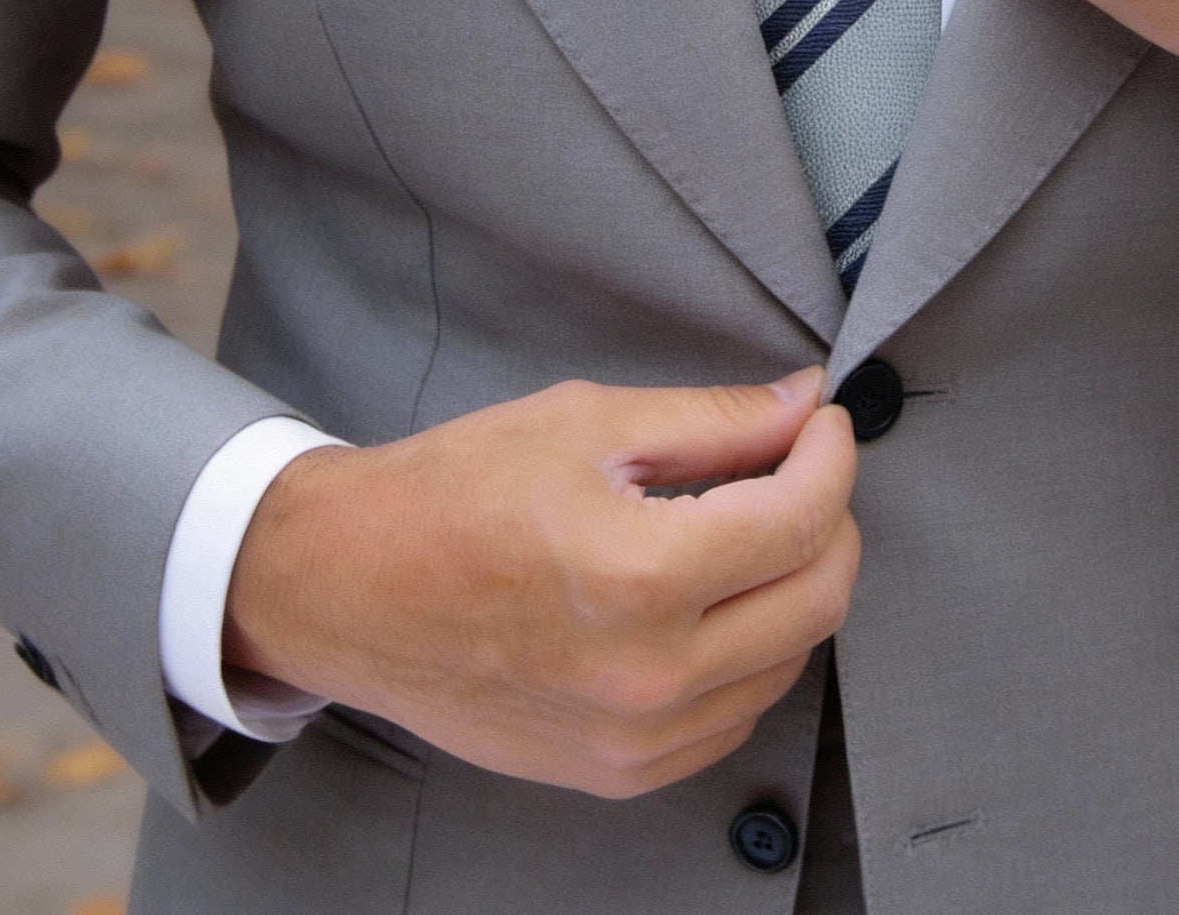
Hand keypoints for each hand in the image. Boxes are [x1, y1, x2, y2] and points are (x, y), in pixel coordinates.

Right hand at [223, 368, 859, 798]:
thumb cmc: (450, 492)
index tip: (822, 421)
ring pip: (789, 661)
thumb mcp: (585, 422)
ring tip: (751, 525)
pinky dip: (752, 651)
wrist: (346, 588)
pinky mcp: (618, 773)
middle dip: (831, 517)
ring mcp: (633, 740)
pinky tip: (713, 598)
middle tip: (801, 466)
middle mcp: (647, 675)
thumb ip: (712, 420)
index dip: (831, 454)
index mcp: (637, 575)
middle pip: (819, 598)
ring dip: (795, 585)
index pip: (802, 517)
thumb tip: (803, 404)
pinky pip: (735, 715)